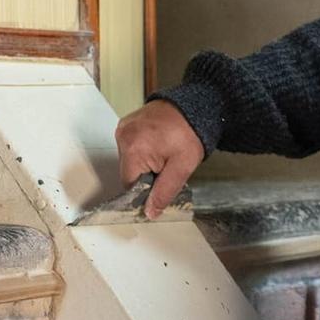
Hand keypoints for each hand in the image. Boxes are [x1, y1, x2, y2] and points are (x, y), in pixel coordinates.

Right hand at [114, 100, 205, 218]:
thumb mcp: (181, 169)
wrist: (196, 107)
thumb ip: (164, 192)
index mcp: (133, 150)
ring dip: (144, 162)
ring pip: (129, 159)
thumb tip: (150, 212)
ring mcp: (124, 128)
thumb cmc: (191, 135)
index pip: (129, 184)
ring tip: (164, 152)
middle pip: (128, 171)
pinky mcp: (128, 123)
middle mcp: (123, 137)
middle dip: (146, 174)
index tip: (161, 182)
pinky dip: (142, 150)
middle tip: (167, 165)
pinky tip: (158, 144)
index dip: (146, 189)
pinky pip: (130, 146)